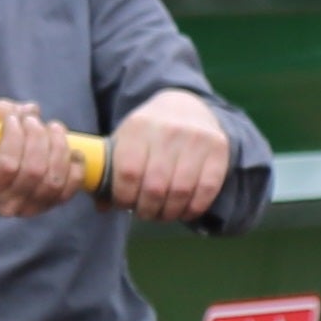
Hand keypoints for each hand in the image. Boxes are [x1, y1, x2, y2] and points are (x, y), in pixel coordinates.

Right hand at [0, 98, 86, 227]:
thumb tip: (31, 109)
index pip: (6, 164)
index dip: (14, 136)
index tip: (13, 119)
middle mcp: (5, 205)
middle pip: (34, 170)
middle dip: (38, 137)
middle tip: (33, 120)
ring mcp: (29, 209)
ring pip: (53, 180)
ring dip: (59, 148)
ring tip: (53, 128)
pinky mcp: (49, 207)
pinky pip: (69, 190)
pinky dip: (76, 168)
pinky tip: (73, 150)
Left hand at [104, 89, 232, 222]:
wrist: (185, 106)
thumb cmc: (148, 133)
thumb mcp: (125, 141)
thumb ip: (111, 172)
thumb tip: (102, 206)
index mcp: (138, 127)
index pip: (128, 172)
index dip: (124, 197)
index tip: (124, 204)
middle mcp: (168, 130)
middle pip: (154, 186)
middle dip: (147, 209)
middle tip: (145, 213)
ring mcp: (196, 138)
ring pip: (180, 191)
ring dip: (169, 212)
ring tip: (163, 214)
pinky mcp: (218, 148)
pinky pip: (206, 189)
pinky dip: (193, 208)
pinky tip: (184, 211)